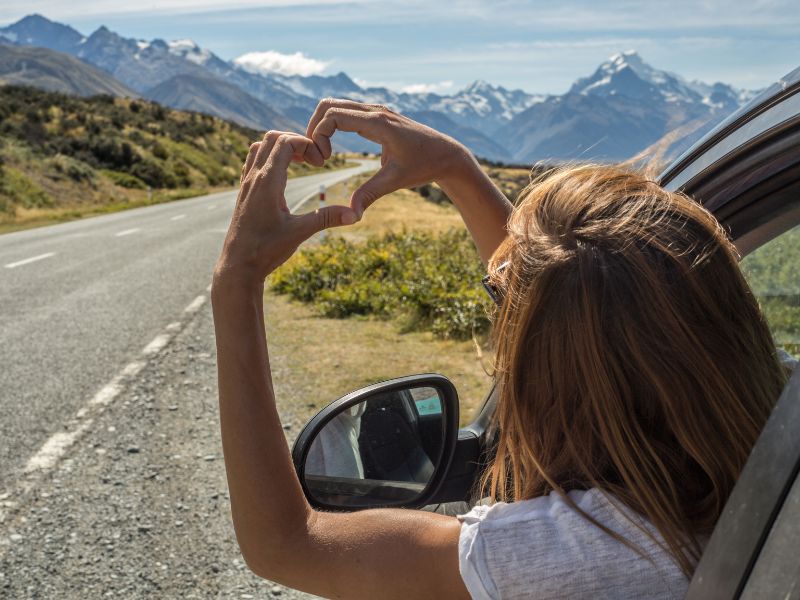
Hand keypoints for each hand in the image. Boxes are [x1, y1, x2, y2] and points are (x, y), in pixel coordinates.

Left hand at [215, 131, 357, 283]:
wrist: (238, 266)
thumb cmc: (266, 250)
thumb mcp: (299, 232)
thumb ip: (326, 219)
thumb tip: (355, 214)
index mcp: (267, 182)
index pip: (285, 142)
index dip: (306, 144)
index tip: (321, 163)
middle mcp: (254, 177)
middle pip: (271, 138)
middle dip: (296, 141)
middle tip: (313, 160)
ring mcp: (246, 184)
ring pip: (260, 147)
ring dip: (281, 147)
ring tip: (300, 163)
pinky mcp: (244, 192)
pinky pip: (253, 161)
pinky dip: (269, 158)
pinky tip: (283, 175)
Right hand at [306, 99, 474, 218]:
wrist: (446, 155)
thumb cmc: (424, 166)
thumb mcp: (395, 181)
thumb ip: (370, 194)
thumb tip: (351, 215)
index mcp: (378, 123)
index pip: (334, 116)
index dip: (320, 136)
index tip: (324, 160)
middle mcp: (376, 111)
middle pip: (329, 105)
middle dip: (315, 128)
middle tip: (317, 155)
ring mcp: (377, 110)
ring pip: (336, 105)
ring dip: (322, 125)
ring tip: (323, 152)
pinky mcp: (378, 115)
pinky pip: (347, 111)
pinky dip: (333, 124)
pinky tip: (334, 147)